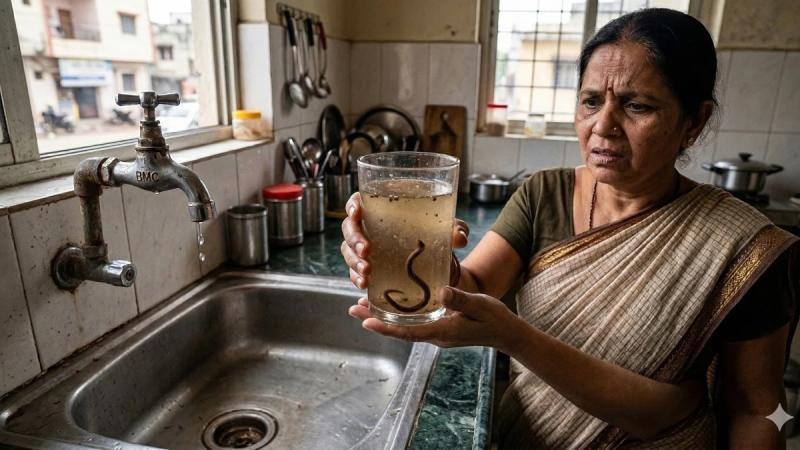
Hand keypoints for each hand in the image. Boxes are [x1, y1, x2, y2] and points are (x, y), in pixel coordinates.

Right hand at [340, 192, 469, 289]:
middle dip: (354, 240)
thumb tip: (458, 238)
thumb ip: (456, 229)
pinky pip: (354, 272)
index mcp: (382, 208)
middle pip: (349, 229)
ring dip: (354, 262)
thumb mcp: (449, 228)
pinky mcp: (368, 267)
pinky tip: (364, 285)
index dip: (352, 206)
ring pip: (348, 252)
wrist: (438, 261)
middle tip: (366, 251)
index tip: (357, 213)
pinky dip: (356, 278)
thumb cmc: (437, 234)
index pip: (358, 201)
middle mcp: (369, 226)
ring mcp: (365, 248)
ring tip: (367, 272)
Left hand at [348, 286, 520, 349]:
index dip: (386, 328)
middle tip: (352, 309)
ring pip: (404, 327)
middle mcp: (435, 336)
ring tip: (362, 306)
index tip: (366, 322)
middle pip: (399, 330)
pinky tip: (390, 306)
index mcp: (442, 332)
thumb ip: (460, 299)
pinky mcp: (439, 328)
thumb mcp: (479, 305)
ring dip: (384, 318)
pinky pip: (413, 323)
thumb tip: (441, 292)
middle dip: (375, 320)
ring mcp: (436, 334)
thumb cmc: (494, 318)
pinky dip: (398, 316)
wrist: (506, 333)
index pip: (408, 332)